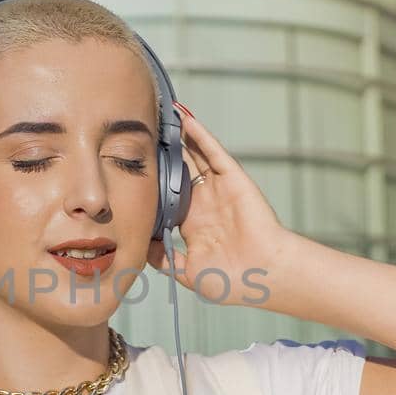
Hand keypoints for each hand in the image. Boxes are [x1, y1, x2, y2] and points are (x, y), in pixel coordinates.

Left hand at [146, 101, 286, 306]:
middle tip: (143, 129)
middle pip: (179, 169)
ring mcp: (219, 189)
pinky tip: (186, 119)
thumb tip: (141, 246)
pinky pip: (214, 153)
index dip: (151, 180)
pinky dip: (201, 135)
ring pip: (195, 155)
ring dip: (180, 135)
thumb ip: (164, 259)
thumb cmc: (232, 280)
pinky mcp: (234, 179)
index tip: (131, 166)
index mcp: (193, 224)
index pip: (166, 195)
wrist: (264, 275)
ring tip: (162, 113)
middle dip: (163, 151)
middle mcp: (204, 202)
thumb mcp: (188, 272)